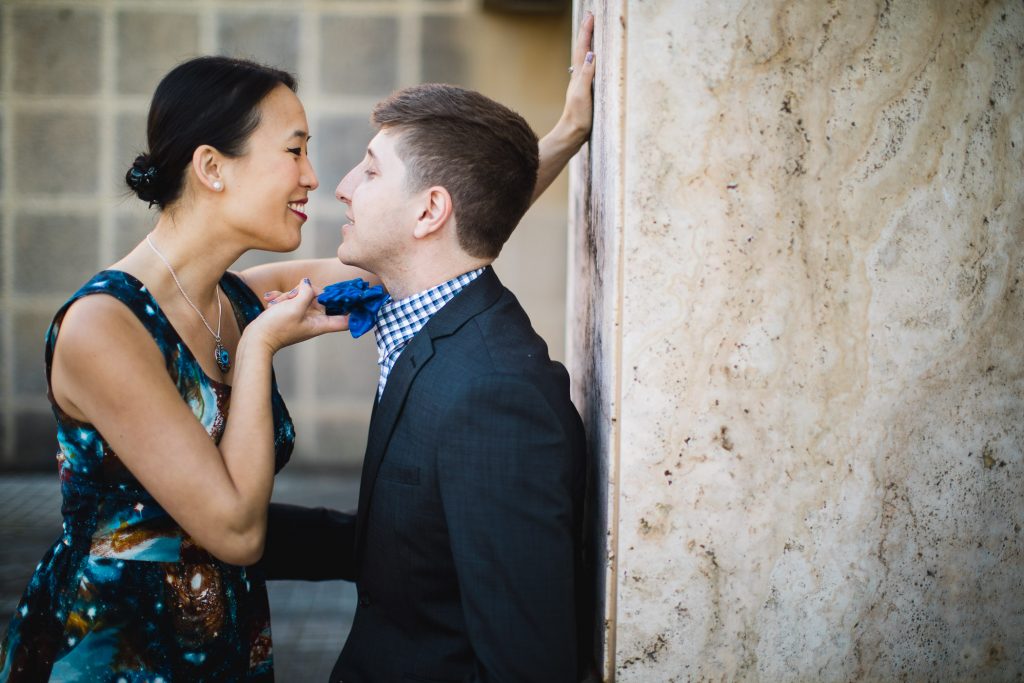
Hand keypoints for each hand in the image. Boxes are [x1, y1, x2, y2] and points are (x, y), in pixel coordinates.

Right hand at [250, 278, 348, 351]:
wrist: (256, 338)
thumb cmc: (276, 327)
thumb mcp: (294, 307)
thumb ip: (306, 292)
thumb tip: (308, 283)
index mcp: (321, 324)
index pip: (346, 320)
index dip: (353, 310)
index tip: (357, 298)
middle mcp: (315, 320)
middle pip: (322, 299)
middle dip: (306, 293)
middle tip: (292, 296)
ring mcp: (303, 317)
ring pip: (304, 296)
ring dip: (290, 295)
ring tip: (278, 303)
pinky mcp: (292, 313)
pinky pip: (292, 300)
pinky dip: (282, 299)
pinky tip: (272, 301)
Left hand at [560, 12, 595, 146]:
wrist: (572, 135)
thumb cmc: (578, 117)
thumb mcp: (582, 95)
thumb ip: (586, 74)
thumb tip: (591, 54)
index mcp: (579, 76)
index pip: (583, 48)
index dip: (586, 32)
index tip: (591, 16)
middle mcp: (579, 77)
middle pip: (582, 49)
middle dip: (586, 32)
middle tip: (590, 16)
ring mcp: (582, 84)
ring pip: (584, 58)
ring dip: (587, 42)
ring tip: (591, 31)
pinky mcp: (586, 91)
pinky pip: (589, 68)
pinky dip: (591, 58)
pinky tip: (593, 59)